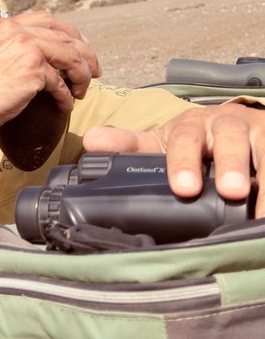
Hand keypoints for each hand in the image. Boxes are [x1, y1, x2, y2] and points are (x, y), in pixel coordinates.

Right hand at [0, 11, 99, 139]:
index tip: (79, 48)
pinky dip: (66, 95)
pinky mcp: (33, 69)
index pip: (47, 19)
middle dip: (86, 54)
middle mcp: (16, 31)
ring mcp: (26, 48)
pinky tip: (65, 104)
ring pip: (71, 56)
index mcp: (4, 25)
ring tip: (81, 90)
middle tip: (93, 70)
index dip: (69, 33)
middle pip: (66, 36)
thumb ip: (10, 48)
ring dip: (82, 75)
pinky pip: (61, 82)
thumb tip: (41, 59)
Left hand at [83, 102, 263, 216]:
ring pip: (264, 152)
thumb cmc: (198, 140)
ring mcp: (260, 135)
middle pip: (230, 143)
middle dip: (230, 165)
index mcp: (194, 126)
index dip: (184, 162)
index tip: (184, 189)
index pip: (185, 141)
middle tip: (231, 191)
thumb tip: (90, 140)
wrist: (240, 125)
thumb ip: (131, 145)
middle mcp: (229, 126)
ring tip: (262, 213)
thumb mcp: (164, 141)